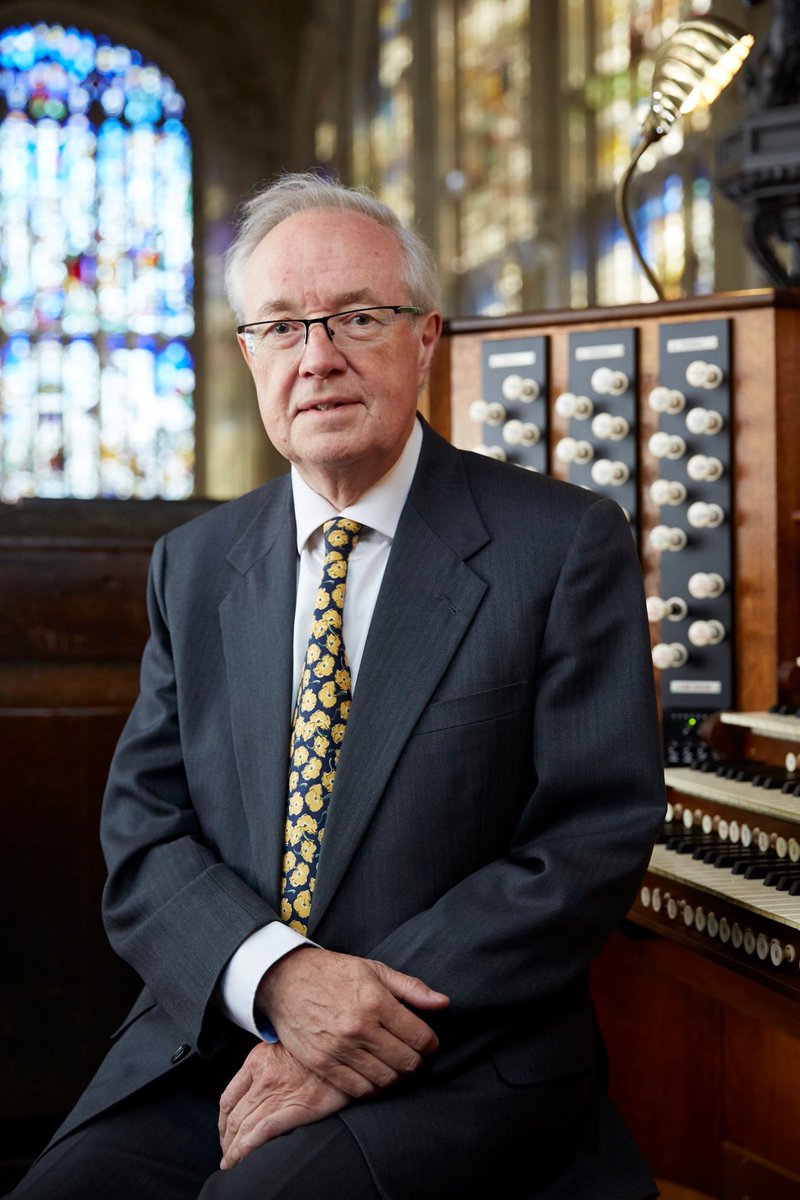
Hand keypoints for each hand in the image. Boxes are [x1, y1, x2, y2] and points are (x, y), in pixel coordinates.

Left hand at [218, 1041, 346, 1169]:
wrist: (344, 1049)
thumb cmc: (316, 1050)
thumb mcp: (285, 1045)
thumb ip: (268, 1063)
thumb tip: (257, 1086)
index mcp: (257, 1060)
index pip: (228, 1097)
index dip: (222, 1121)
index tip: (224, 1132)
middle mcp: (263, 1077)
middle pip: (233, 1117)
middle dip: (227, 1140)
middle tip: (227, 1155)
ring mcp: (277, 1093)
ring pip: (244, 1127)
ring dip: (233, 1150)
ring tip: (231, 1163)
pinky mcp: (295, 1107)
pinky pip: (262, 1131)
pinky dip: (247, 1148)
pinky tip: (241, 1159)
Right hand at [256, 947, 448, 1098]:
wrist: (286, 980)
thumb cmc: (334, 972)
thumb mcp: (374, 970)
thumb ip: (411, 988)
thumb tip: (444, 1003)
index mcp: (376, 1001)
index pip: (420, 1038)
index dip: (430, 1043)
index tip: (427, 1041)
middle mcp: (359, 1028)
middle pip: (407, 1063)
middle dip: (416, 1061)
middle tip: (412, 1054)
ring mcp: (339, 1049)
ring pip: (386, 1080)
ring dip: (397, 1076)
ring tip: (395, 1064)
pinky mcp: (322, 1064)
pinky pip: (358, 1090)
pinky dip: (372, 1088)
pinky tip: (374, 1074)